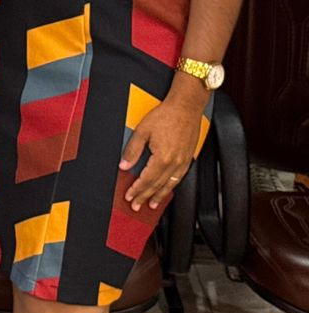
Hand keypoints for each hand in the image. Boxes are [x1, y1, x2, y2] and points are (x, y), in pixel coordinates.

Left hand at [122, 85, 205, 210]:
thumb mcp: (142, 131)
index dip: (137, 190)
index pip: (146, 180)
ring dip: (160, 195)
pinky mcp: (188, 158)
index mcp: (162, 158)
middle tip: (137, 206)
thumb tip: (124, 165)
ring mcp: (183, 161)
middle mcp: (175, 163)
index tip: (129, 196)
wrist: (186, 107)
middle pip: (158, 185)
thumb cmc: (165, 115)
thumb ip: (132, 150)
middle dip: (146, 197)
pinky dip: (171, 186)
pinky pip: (179, 178)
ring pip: (170, 184)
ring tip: (152, 204)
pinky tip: (166, 189)